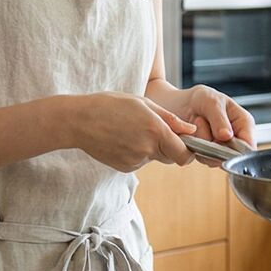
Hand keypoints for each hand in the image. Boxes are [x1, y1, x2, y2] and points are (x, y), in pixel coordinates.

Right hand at [67, 93, 196, 171]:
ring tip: (132, 130)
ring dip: (151, 148)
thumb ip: (170, 119)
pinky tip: (122, 138)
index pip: (185, 155)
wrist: (79, 121)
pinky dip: (137, 152)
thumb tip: (190, 130)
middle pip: (172, 157)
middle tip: (155, 130)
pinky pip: (140, 161)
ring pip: (154, 158)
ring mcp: (135, 161)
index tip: (186, 142)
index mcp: (155, 131)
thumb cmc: (110, 105)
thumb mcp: (143, 103)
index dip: (189, 151)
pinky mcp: (125, 167)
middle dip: (170, 147)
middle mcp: (147, 149)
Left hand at [148, 83, 256, 165]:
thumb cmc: (200, 99)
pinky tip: (192, 134)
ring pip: (216, 158)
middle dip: (214, 143)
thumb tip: (227, 136)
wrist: (178, 105)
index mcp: (244, 123)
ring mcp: (221, 148)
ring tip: (196, 122)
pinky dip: (195, 148)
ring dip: (202, 143)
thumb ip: (219, 119)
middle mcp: (235, 138)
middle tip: (200, 121)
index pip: (248, 144)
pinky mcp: (209, 155)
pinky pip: (204, 159)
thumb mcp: (211, 101)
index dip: (237, 148)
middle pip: (232, 155)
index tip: (219, 139)